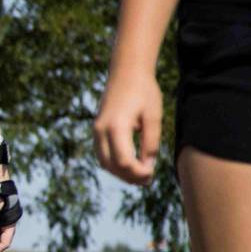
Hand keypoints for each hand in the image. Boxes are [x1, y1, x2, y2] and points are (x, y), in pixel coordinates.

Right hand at [93, 68, 162, 185]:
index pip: (123, 161)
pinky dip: (114, 164)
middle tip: (148, 180)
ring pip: (104, 162)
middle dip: (129, 176)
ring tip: (140, 175)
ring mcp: (96, 130)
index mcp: (116, 126)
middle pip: (112, 166)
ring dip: (121, 172)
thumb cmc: (144, 91)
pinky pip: (102, 154)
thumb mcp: (153, 117)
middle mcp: (101, 130)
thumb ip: (151, 143)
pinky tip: (130, 164)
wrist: (126, 72)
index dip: (138, 173)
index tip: (152, 173)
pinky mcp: (97, 129)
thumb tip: (148, 166)